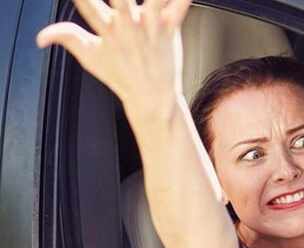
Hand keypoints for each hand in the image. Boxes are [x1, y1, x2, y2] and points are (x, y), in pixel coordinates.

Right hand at [36, 0, 191, 120]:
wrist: (153, 98)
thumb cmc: (121, 76)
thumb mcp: (90, 58)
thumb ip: (66, 38)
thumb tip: (40, 37)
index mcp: (107, 30)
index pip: (86, 4)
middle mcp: (129, 26)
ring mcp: (151, 27)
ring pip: (154, 0)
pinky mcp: (171, 29)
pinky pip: (180, 7)